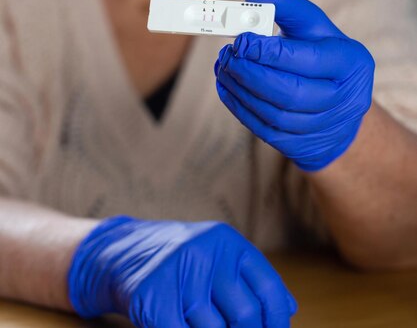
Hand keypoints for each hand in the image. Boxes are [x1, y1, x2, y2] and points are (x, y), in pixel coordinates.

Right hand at [68, 216, 296, 327]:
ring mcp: (176, 274)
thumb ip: (251, 280)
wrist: (123, 251)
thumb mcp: (217, 258)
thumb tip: (290, 310)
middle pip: (244, 315)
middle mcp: (203, 253)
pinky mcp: (151, 298)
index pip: (266, 289)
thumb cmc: (181, 262)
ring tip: (205, 324)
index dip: (276, 322)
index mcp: (226, 242)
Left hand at [215, 0, 374, 171]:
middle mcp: (345, 98)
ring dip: (241, 91)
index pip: (309, 59)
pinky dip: (240, 109)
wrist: (339, 104)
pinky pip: (266, 130)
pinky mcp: (303, 146)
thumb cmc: (320, 54)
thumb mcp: (313, 26)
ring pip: (276, 114)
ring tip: (223, 68)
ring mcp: (325, 127)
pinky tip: (227, 88)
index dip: (271, 52)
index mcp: (351, 61)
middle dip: (252, 74)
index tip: (241, 40)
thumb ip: (287, 6)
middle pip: (292, 93)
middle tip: (227, 56)